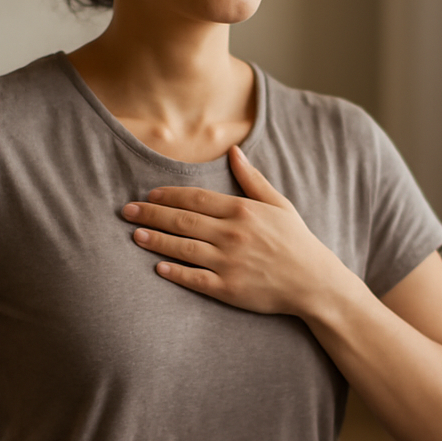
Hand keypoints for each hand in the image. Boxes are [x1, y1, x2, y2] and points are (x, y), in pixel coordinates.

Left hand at [121, 145, 347, 315]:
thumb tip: (234, 151)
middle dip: (151, 213)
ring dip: (155, 240)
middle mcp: (232, 234)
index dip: (168, 195)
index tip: (149, 194)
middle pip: (182, 220)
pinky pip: (195, 279)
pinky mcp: (228, 289)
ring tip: (134, 234)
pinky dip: (175, 272)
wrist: (314, 282)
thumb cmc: (296, 241)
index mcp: (243, 210)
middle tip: (126, 210)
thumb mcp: (279, 204)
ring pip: (183, 248)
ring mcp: (229, 262)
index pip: (196, 198)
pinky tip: (157, 266)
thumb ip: (252, 179)